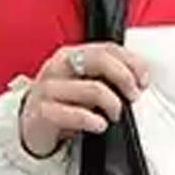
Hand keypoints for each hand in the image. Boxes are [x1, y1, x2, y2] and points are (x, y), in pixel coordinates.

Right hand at [19, 42, 151, 156]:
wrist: (31, 127)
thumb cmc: (64, 104)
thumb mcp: (85, 85)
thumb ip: (107, 77)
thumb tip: (140, 80)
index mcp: (72, 55)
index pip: (107, 48)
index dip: (131, 62)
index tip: (144, 80)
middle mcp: (59, 67)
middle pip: (100, 60)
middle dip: (124, 77)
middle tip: (133, 96)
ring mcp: (48, 89)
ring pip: (92, 89)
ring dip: (112, 103)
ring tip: (115, 115)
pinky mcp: (43, 112)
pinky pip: (73, 114)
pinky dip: (92, 120)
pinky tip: (100, 125)